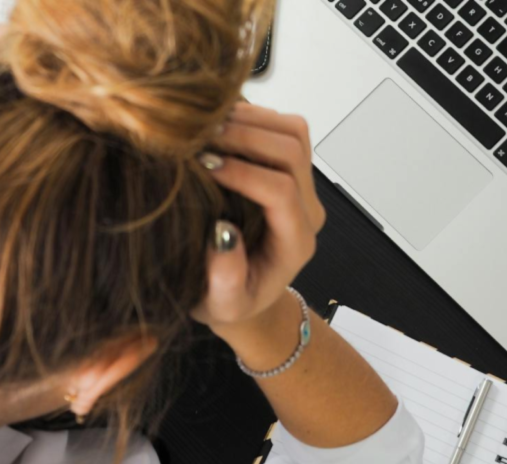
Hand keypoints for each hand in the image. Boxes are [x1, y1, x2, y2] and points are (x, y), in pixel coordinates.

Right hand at [193, 103, 325, 333]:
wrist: (243, 292)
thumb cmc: (229, 301)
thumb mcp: (221, 305)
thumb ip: (225, 280)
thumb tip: (222, 234)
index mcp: (295, 242)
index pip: (281, 191)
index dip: (243, 173)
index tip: (203, 166)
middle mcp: (306, 209)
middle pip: (292, 151)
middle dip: (245, 136)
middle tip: (199, 138)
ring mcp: (302, 185)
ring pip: (293, 131)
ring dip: (250, 120)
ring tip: (205, 126)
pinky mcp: (290, 168)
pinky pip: (283, 127)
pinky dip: (251, 116)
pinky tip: (216, 124)